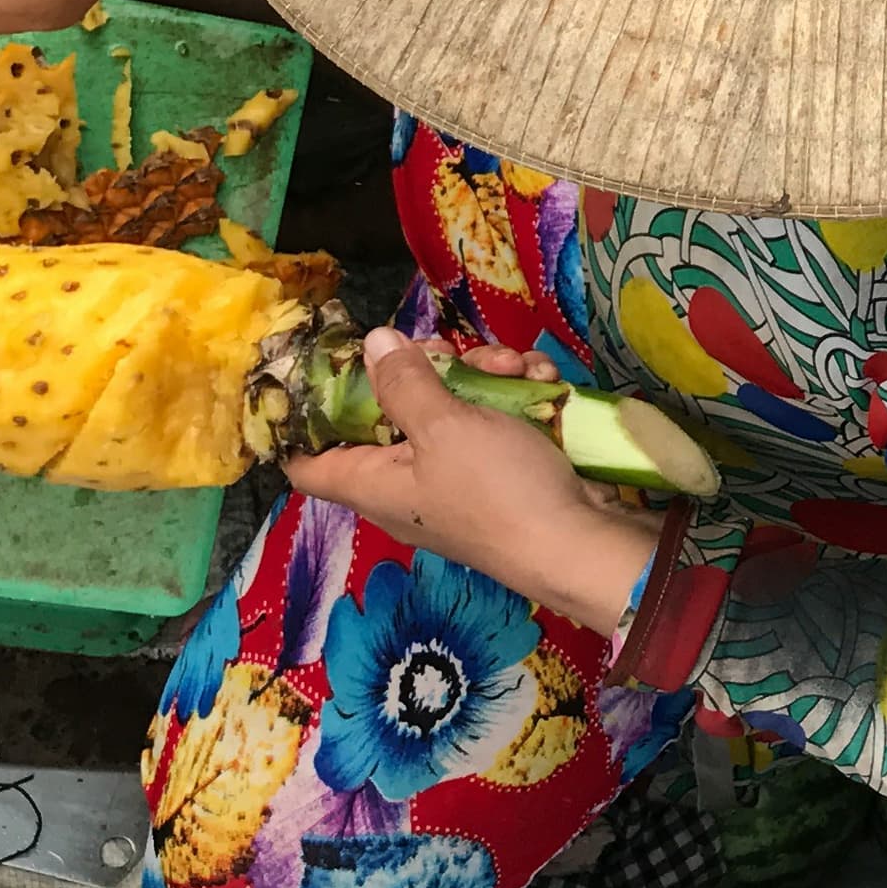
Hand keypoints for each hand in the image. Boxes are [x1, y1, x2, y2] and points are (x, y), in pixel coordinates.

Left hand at [285, 331, 657, 631]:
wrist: (580, 544)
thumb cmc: (498, 490)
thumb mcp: (445, 426)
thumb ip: (403, 383)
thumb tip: (371, 343)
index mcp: (370, 484)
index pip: (306, 462)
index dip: (306, 419)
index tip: (329, 370)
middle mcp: (404, 484)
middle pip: (388, 415)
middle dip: (421, 372)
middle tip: (448, 351)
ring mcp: (454, 479)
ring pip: (448, 410)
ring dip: (480, 376)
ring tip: (514, 366)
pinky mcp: (499, 474)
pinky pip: (491, 425)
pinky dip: (512, 398)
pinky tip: (540, 379)